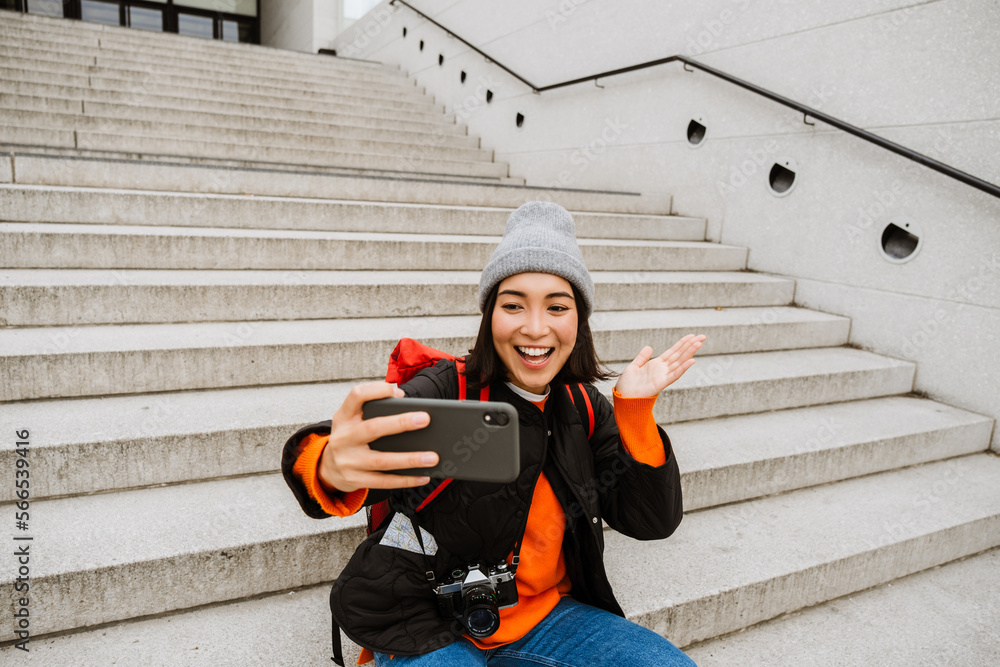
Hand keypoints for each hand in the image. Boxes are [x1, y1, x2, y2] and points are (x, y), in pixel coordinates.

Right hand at [318, 381, 437, 492]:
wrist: (328, 467)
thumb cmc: (350, 437)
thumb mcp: (352, 419)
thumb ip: (373, 410)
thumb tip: (410, 409)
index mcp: (344, 417)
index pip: (356, 395)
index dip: (377, 390)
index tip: (399, 393)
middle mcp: (343, 437)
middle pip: (373, 428)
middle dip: (400, 423)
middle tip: (425, 419)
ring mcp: (348, 461)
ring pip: (382, 461)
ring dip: (410, 459)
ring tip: (432, 457)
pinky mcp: (355, 479)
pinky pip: (384, 481)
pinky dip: (406, 480)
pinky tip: (423, 476)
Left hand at [614, 334, 705, 397]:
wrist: (623, 397)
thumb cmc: (627, 385)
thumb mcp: (634, 367)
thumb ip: (642, 357)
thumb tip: (650, 347)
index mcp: (656, 364)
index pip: (673, 351)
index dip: (682, 343)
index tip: (692, 336)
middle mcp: (662, 369)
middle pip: (679, 355)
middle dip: (691, 345)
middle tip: (702, 337)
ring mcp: (663, 376)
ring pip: (679, 362)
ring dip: (689, 353)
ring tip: (699, 343)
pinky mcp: (661, 384)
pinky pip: (674, 374)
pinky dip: (683, 368)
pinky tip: (692, 360)